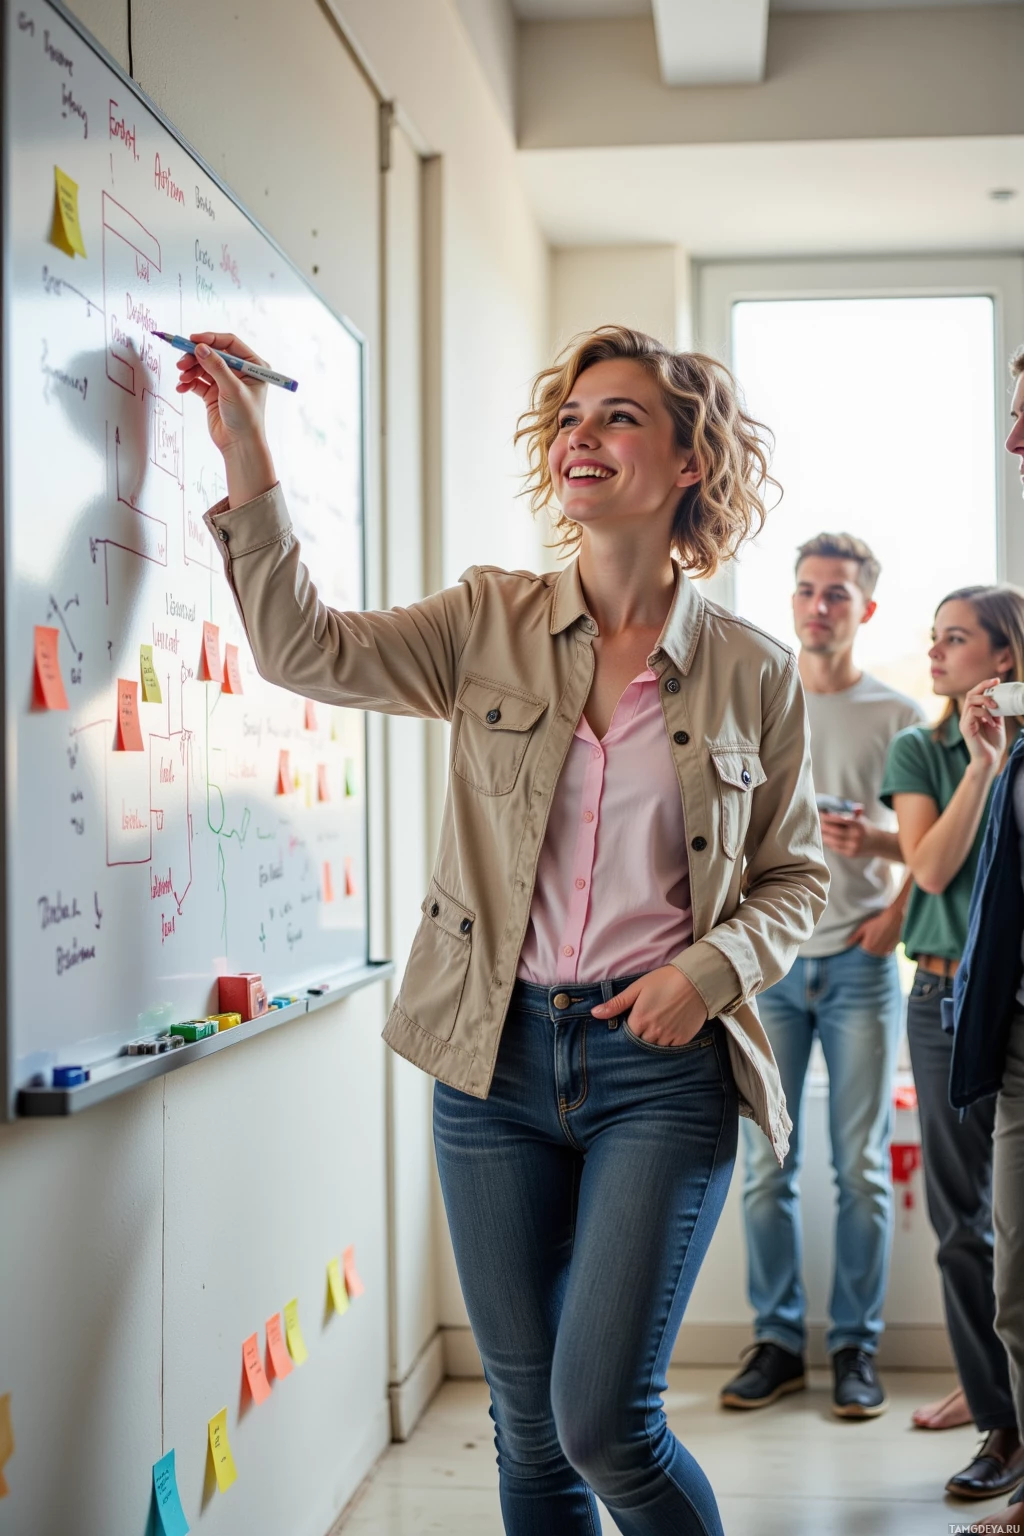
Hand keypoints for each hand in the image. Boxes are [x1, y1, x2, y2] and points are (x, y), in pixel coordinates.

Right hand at [175, 331, 275, 502]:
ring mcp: (225, 382)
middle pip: (213, 353)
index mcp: (253, 366)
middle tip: (181, 362)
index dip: (211, 339)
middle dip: (196, 356)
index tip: (193, 340)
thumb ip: (216, 367)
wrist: (240, 446)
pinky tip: (181, 387)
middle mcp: (239, 371)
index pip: (230, 343)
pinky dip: (188, 382)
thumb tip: (200, 347)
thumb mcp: (232, 389)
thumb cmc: (246, 418)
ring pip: (202, 366)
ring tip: (182, 377)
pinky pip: (197, 381)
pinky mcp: (213, 393)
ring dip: (190, 369)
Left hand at [591, 965, 707, 1046]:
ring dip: (653, 1040)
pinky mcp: (683, 1039)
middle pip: (640, 1043)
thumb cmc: (665, 980)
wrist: (696, 979)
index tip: (632, 1021)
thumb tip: (594, 1013)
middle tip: (645, 1022)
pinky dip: (668, 1042)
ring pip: (655, 1047)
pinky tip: (669, 1028)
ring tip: (658, 1025)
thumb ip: (616, 1003)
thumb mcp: (638, 987)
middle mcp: (654, 1032)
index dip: (627, 1029)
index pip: (626, 1036)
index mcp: (640, 1019)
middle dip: (640, 1035)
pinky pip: (670, 1048)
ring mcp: (669, 1037)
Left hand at [820, 809, 869, 857]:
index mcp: (858, 824)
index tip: (821, 813)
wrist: (878, 843)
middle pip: (833, 831)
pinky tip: (825, 837)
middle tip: (816, 821)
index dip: (828, 817)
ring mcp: (853, 846)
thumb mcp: (860, 818)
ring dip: (823, 835)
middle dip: (823, 826)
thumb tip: (830, 807)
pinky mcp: (850, 854)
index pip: (839, 819)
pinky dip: (828, 842)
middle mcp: (856, 836)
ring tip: (818, 829)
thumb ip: (848, 812)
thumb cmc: (865, 827)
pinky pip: (834, 848)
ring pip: (832, 840)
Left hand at [848, 904, 902, 956]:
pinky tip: (883, 944)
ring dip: (875, 953)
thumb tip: (847, 944)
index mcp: (868, 948)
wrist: (892, 920)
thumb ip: (855, 937)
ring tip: (876, 943)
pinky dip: (883, 951)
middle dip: (867, 952)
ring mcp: (885, 952)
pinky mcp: (892, 950)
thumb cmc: (876, 923)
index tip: (860, 946)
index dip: (859, 951)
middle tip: (869, 943)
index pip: (861, 955)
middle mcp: (876, 952)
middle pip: (870, 956)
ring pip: (878, 956)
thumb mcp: (863, 928)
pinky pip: (885, 954)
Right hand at [961, 678, 1005, 774]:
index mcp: (973, 714)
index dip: (984, 685)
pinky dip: (984, 713)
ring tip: (995, 707)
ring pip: (971, 701)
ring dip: (985, 701)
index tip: (996, 680)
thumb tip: (1000, 697)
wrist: (990, 759)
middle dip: (984, 687)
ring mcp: (965, 722)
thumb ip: (996, 711)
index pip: (975, 694)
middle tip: (996, 685)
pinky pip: (972, 713)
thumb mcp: (997, 722)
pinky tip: (991, 720)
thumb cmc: (992, 743)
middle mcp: (967, 716)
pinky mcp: (965, 728)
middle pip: (971, 694)